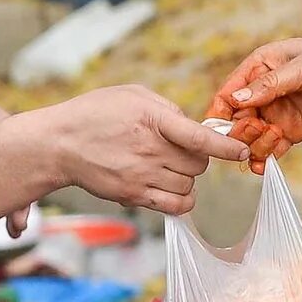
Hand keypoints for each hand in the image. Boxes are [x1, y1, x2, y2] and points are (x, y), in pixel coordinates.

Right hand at [26, 86, 246, 216]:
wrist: (58, 143)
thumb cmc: (95, 113)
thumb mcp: (132, 95)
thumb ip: (167, 108)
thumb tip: (193, 126)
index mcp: (152, 120)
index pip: (199, 139)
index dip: (226, 146)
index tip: (242, 150)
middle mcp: (149, 151)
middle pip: (199, 165)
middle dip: (199, 158)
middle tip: (180, 151)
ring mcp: (142, 176)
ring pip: (189, 185)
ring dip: (186, 177)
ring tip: (166, 166)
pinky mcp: (134, 196)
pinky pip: (175, 206)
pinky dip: (182, 200)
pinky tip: (172, 188)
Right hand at [210, 36, 301, 169]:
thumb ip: (271, 85)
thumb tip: (237, 100)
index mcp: (260, 66)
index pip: (229, 92)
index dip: (219, 112)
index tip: (215, 131)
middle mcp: (264, 91)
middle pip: (237, 118)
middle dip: (238, 133)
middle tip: (250, 137)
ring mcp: (278, 112)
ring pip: (253, 136)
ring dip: (253, 145)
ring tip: (265, 146)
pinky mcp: (293, 130)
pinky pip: (272, 147)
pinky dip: (265, 156)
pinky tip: (263, 165)